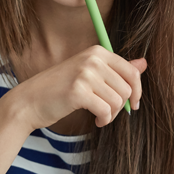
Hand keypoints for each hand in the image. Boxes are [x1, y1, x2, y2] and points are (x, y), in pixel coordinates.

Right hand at [8, 46, 145, 130]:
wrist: (29, 101)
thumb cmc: (60, 89)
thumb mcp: (89, 74)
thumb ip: (117, 69)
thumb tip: (144, 63)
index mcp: (97, 52)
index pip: (132, 72)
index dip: (137, 91)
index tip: (134, 104)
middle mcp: (92, 59)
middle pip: (126, 89)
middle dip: (121, 107)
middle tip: (108, 113)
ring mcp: (85, 74)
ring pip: (117, 102)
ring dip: (111, 115)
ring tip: (100, 117)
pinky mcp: (78, 91)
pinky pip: (105, 111)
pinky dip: (104, 120)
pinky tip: (96, 121)